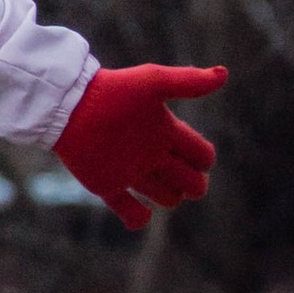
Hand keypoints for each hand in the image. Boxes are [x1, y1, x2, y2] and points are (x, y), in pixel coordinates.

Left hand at [53, 63, 226, 229]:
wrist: (68, 104)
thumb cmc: (113, 90)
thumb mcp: (153, 82)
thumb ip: (188, 81)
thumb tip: (224, 74)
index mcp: (166, 131)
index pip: (201, 154)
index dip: (204, 159)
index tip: (194, 155)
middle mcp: (152, 153)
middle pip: (189, 180)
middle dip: (193, 185)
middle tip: (183, 179)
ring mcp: (130, 171)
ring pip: (165, 196)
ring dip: (169, 198)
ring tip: (160, 188)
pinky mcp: (107, 185)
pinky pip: (130, 212)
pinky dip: (138, 218)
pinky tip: (141, 213)